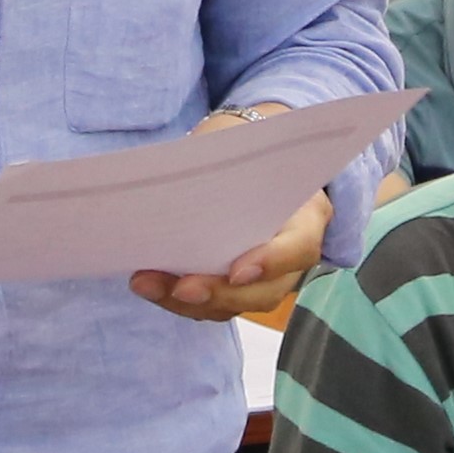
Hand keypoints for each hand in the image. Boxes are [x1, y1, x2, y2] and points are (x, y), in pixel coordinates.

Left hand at [129, 107, 332, 320]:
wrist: (248, 165)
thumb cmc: (248, 153)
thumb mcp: (245, 148)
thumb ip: (228, 165)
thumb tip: (179, 175)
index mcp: (306, 217)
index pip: (299, 248)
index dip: (270, 263)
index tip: (236, 271)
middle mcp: (290, 258)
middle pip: (263, 292)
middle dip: (218, 293)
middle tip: (181, 288)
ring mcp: (264, 279)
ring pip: (233, 305)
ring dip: (187, 302)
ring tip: (147, 284)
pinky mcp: (235, 288)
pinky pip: (212, 305)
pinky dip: (177, 300)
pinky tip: (149, 285)